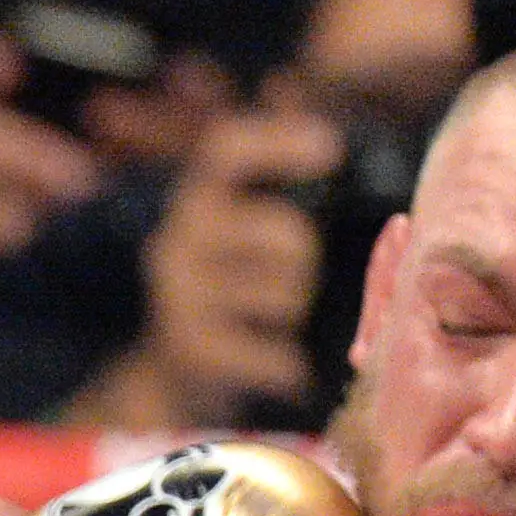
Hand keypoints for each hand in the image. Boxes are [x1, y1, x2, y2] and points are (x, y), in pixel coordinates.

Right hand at [95, 104, 344, 427]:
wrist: (174, 372)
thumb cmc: (236, 285)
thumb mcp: (249, 228)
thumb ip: (289, 190)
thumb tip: (342, 145)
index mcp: (200, 196)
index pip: (227, 150)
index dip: (279, 143)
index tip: (330, 149)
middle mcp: (178, 238)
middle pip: (284, 234)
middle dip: (312, 259)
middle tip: (305, 277)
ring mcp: (179, 295)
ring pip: (283, 296)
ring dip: (300, 310)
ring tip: (284, 319)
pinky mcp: (191, 347)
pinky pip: (269, 351)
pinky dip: (286, 361)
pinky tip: (283, 363)